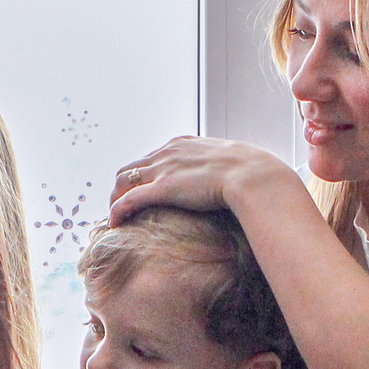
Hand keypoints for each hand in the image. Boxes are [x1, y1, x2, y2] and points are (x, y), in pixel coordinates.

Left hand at [109, 135, 306, 222]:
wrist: (254, 176)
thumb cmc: (251, 173)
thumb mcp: (229, 163)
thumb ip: (218, 169)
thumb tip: (228, 181)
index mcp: (182, 144)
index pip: (151, 157)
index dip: (142, 176)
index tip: (142, 191)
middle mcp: (167, 152)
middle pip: (131, 168)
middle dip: (122, 187)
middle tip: (123, 206)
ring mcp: (163, 169)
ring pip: (123, 181)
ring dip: (116, 198)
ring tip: (116, 217)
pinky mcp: (162, 188)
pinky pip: (128, 199)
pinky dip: (117, 211)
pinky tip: (115, 224)